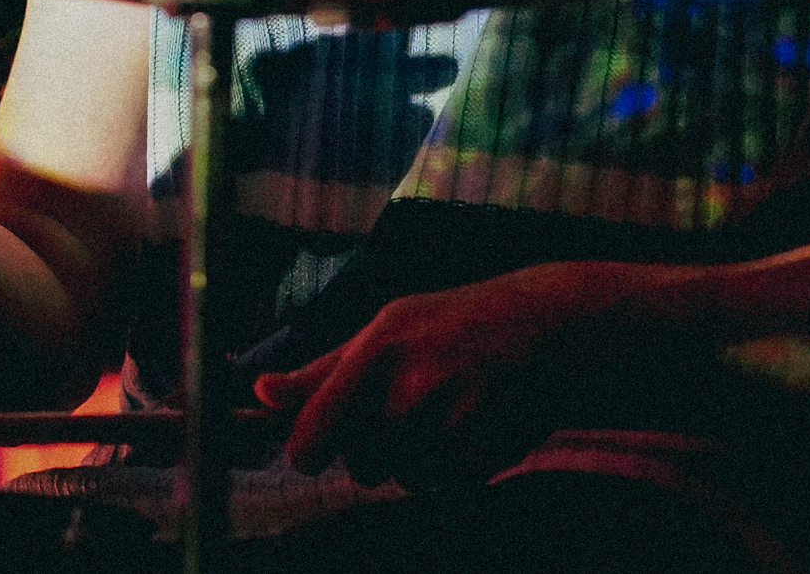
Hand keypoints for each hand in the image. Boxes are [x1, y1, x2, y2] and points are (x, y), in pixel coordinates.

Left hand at [253, 261, 657, 488]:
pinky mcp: (488, 445)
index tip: (312, 454)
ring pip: (403, 478)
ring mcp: (453, 415)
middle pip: (360, 466)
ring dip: (415, 462)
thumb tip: (261, 393)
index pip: (317, 428)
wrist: (547, 324)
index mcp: (376, 348)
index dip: (307, 452)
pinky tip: (469, 429)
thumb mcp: (385, 330)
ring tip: (441, 416)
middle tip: (401, 417)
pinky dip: (452, 469)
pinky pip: (445, 486)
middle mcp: (411, 381)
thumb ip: (323, 371)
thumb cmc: (450, 326)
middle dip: (372, 454)